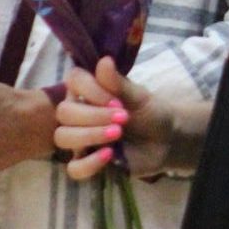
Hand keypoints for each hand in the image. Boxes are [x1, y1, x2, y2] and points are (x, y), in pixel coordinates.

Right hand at [54, 56, 174, 181]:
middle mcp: (78, 113)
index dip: (91, 90)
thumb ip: (118, 83)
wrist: (166, 141)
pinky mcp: (86, 162)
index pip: (73, 81)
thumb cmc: (149, 113)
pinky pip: (73, 168)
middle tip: (124, 118)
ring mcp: (79, 139)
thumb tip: (104, 60)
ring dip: (89, 135)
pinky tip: (108, 155)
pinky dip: (89, 162)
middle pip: (64, 112)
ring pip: (63, 137)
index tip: (117, 101)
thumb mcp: (139, 96)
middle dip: (93, 115)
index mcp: (88, 91)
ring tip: (118, 134)